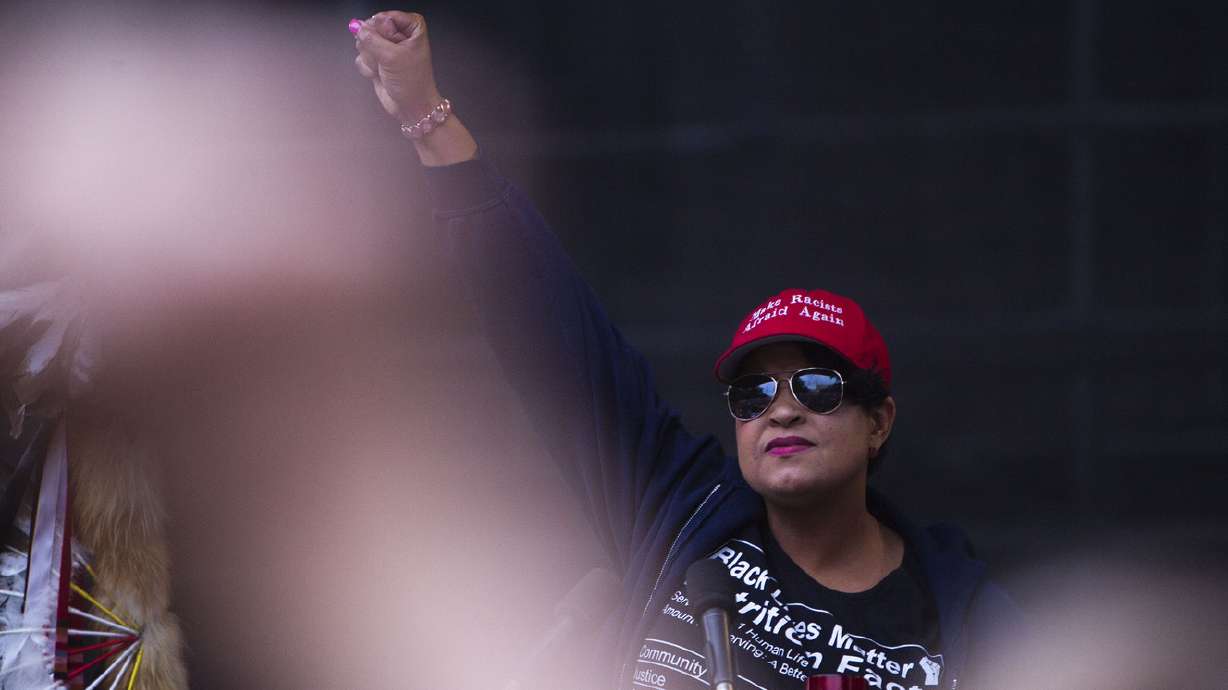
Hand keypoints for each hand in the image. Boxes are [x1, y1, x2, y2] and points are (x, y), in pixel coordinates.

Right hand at [353, 11, 476, 165]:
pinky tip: (379, 75)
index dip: (383, 30)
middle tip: (385, 57)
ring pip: (364, 42)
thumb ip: (371, 39)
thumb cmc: (412, 82)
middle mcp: (399, 35)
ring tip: (384, 68)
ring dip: (371, 58)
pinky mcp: (377, 61)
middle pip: (372, 28)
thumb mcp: (392, 57)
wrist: (411, 107)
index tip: (388, 42)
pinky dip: (368, 68)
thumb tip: (356, 26)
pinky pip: (362, 57)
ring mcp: (386, 48)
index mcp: (412, 28)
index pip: (387, 16)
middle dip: (374, 45)